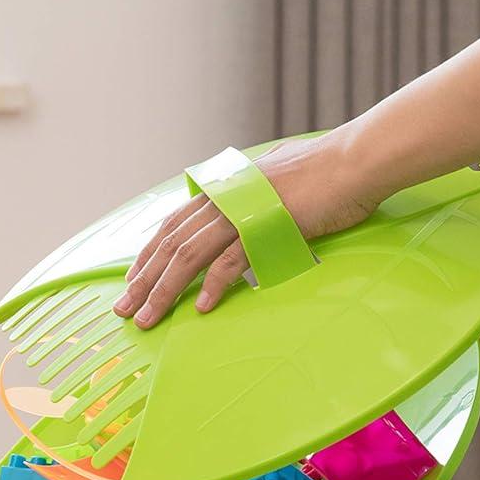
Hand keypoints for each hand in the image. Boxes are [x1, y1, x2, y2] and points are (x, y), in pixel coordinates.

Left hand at [113, 131, 378, 327]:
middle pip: (170, 245)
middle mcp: (224, 198)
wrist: (354, 161)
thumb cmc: (321, 175)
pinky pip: (231, 260)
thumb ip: (248, 201)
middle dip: (143, 281)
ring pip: (189, 255)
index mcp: (222, 189)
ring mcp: (242, 211)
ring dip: (165, 291)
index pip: (171, 226)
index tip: (131, 283)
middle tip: (125, 311)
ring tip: (149, 319)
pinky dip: (213, 285)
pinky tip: (200, 308)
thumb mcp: (272, 185)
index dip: (147, 256)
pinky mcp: (264, 225)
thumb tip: (240, 219)